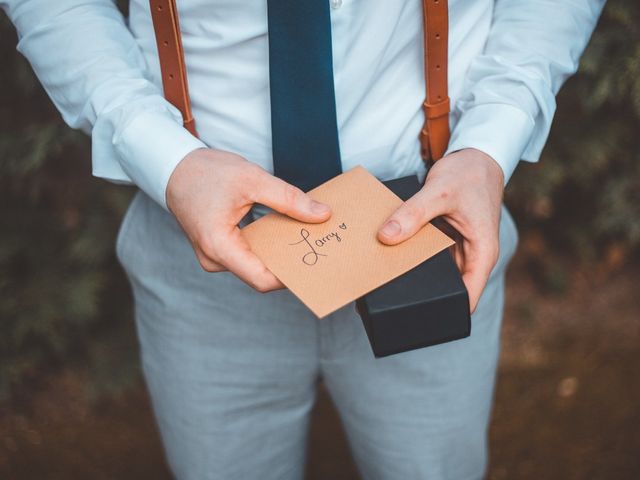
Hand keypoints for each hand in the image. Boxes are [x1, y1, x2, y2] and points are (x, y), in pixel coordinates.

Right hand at [166, 148, 331, 291]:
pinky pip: (248, 254)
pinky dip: (267, 244)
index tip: (316, 263)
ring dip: (278, 251)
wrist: (174, 167)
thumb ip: (289, 199)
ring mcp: (215, 256)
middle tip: (318, 246)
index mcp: (219, 247)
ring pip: (255, 264)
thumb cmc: (206, 172)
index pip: (262, 279)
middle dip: (288, 261)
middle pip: (260, 273)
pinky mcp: (219, 249)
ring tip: (305, 235)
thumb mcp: (252, 179)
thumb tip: (322, 215)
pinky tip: (284, 230)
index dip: (290, 276)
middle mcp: (214, 259)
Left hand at [377, 148, 503, 312]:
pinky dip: (413, 256)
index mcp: (483, 254)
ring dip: (415, 275)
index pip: (467, 298)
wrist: (476, 155)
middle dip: (422, 296)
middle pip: (448, 290)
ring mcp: (459, 250)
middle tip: (390, 299)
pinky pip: (429, 256)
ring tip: (386, 279)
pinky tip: (392, 256)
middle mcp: (472, 257)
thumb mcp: (439, 192)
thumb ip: (413, 214)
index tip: (417, 319)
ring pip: (435, 273)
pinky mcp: (447, 240)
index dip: (445, 312)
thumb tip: (386, 237)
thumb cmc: (469, 174)